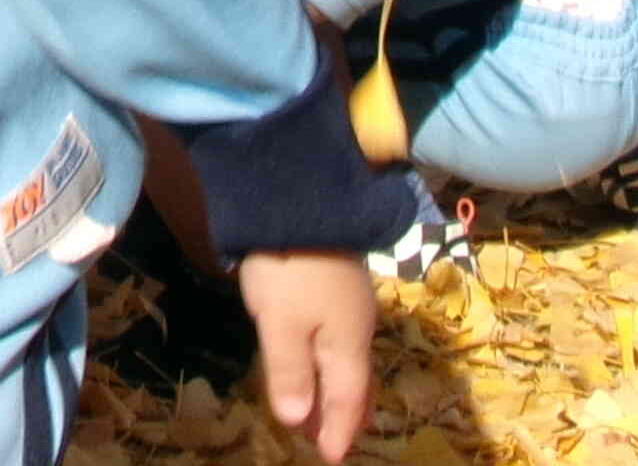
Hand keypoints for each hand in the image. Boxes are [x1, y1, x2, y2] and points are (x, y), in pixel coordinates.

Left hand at [237, 249, 377, 459]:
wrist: (300, 196)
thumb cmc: (290, 268)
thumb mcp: (281, 323)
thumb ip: (289, 372)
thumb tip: (297, 422)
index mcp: (347, 343)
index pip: (347, 398)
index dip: (338, 430)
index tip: (331, 458)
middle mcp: (356, 327)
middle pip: (352, 382)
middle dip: (341, 415)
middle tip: (326, 442)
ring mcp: (348, 303)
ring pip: (345, 360)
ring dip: (333, 389)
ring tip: (317, 411)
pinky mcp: (333, 283)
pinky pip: (337, 340)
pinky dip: (327, 363)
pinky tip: (314, 360)